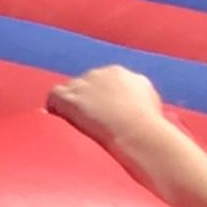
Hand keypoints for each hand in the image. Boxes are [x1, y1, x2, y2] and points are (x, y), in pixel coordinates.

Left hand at [48, 65, 183, 172]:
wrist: (138, 132)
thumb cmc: (150, 126)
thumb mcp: (152, 102)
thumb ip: (141, 96)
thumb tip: (139, 101)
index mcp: (122, 74)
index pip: (104, 80)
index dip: (102, 96)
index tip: (104, 111)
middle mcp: (102, 73)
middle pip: (86, 82)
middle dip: (87, 99)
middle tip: (89, 120)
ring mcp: (84, 84)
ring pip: (69, 89)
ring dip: (71, 104)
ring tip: (73, 123)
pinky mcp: (70, 97)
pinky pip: (54, 96)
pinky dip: (54, 107)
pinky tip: (58, 119)